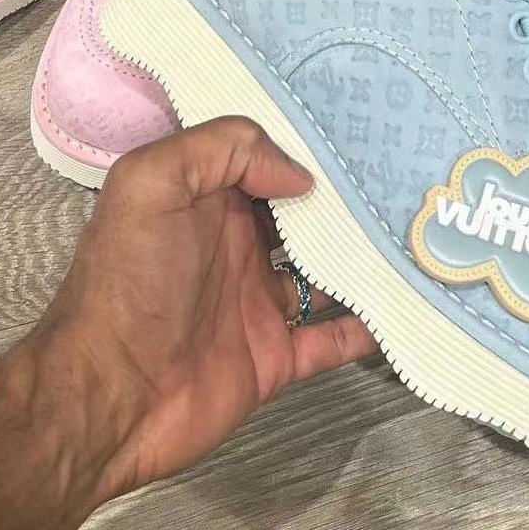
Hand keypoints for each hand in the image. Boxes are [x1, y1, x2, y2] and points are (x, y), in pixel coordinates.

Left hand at [31, 119, 375, 503]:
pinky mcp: (273, 357)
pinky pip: (332, 338)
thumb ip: (222, 151)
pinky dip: (368, 326)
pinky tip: (408, 305)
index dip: (306, 147)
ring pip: (327, 273)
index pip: (264, 161)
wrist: (106, 396)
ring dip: (367, 260)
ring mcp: (257, 303)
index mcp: (205, 201)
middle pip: (305, 216)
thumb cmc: (125, 283)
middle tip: (408, 180)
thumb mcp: (150, 183)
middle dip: (348, 201)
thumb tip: (298, 175)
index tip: (361, 133)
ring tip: (422, 237)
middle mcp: (235, 246)